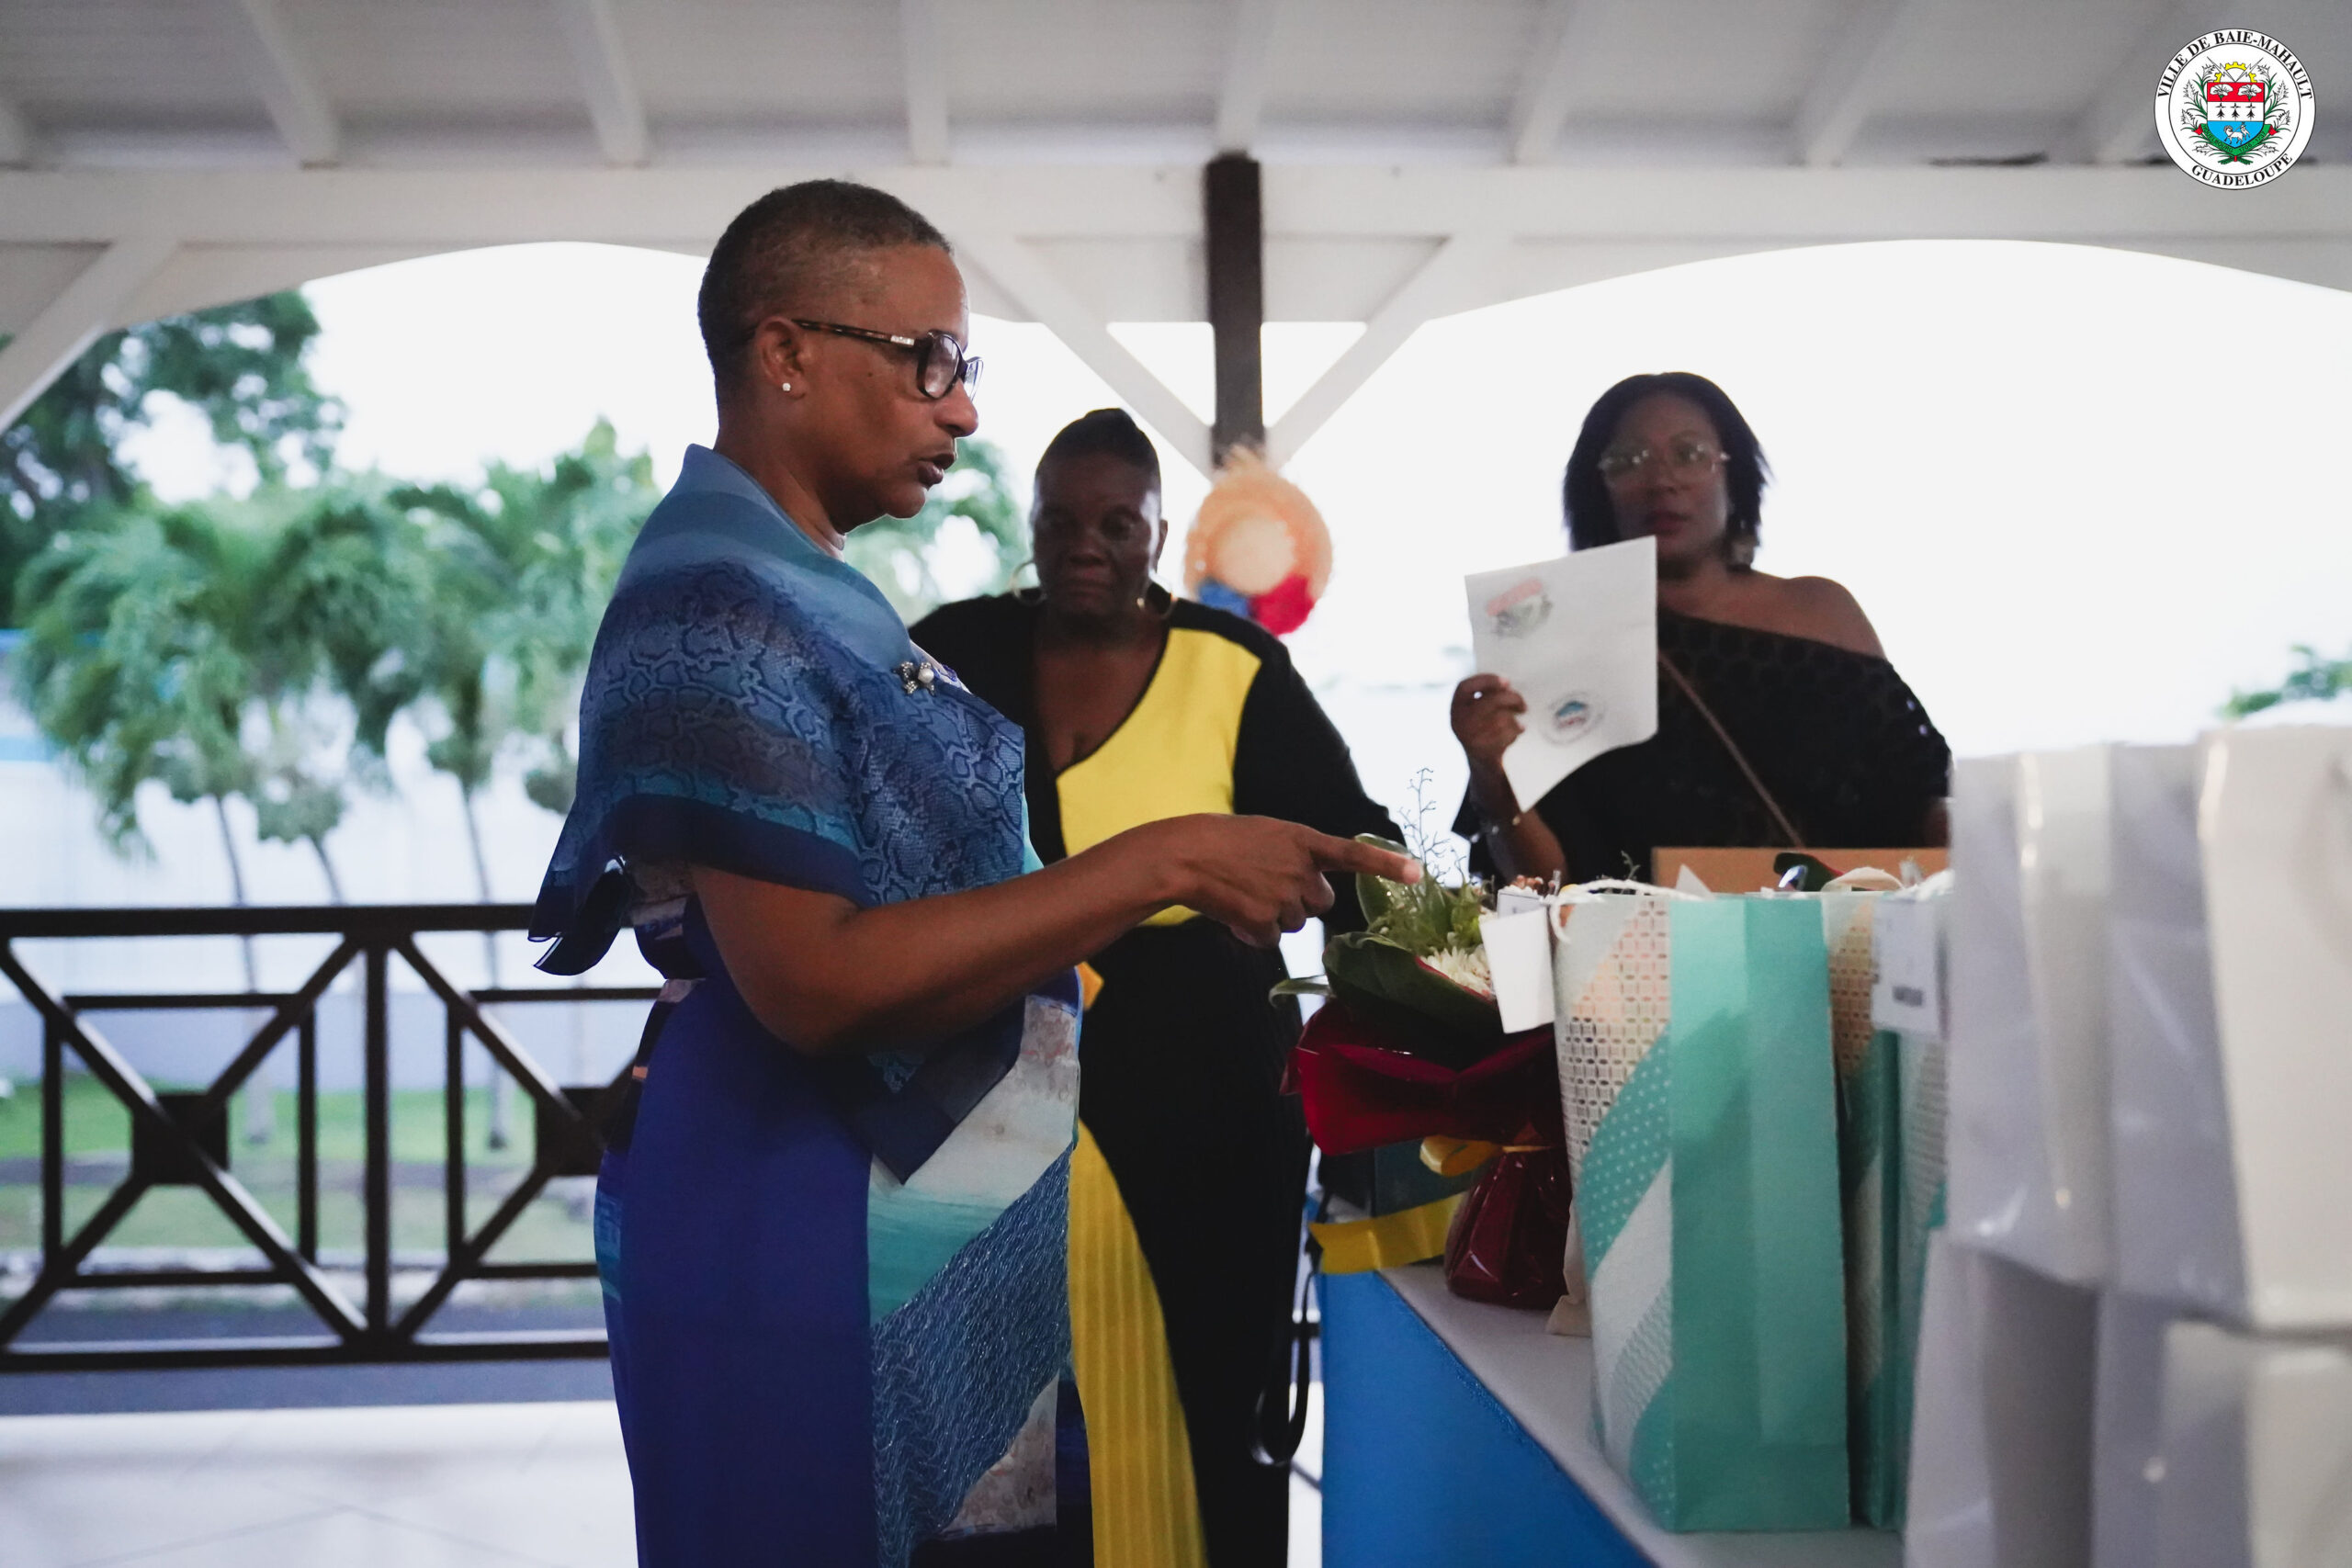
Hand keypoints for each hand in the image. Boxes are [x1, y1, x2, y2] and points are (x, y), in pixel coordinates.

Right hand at [1138, 816, 1419, 948]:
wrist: (1183, 856)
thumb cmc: (1219, 842)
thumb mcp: (1266, 835)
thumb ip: (1294, 856)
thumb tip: (1301, 895)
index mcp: (1302, 840)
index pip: (1353, 853)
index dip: (1386, 864)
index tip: (1416, 873)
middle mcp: (1300, 868)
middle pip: (1321, 903)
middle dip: (1301, 901)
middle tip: (1268, 886)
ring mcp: (1283, 895)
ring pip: (1294, 923)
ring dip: (1272, 916)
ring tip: (1241, 893)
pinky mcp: (1264, 920)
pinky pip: (1270, 939)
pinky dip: (1252, 932)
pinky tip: (1232, 912)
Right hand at [1450, 674, 1525, 771]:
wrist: (1481, 764)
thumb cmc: (1483, 731)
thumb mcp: (1477, 712)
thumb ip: (1487, 696)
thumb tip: (1507, 687)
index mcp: (1455, 708)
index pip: (1465, 687)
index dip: (1486, 680)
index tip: (1506, 681)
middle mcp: (1458, 722)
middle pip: (1490, 701)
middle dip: (1512, 699)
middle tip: (1523, 705)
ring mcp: (1469, 738)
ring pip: (1502, 719)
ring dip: (1515, 720)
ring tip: (1519, 724)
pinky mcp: (1483, 752)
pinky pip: (1506, 735)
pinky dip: (1515, 733)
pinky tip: (1516, 733)